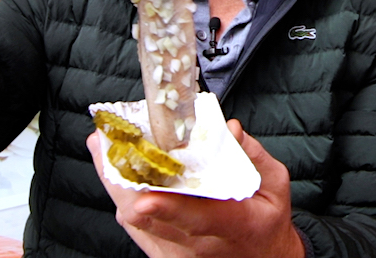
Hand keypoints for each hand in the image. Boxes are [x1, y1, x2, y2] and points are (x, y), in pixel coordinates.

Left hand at [87, 120, 304, 257]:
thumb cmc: (267, 222)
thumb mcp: (274, 186)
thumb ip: (253, 156)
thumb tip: (230, 129)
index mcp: (233, 224)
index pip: (198, 218)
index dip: (169, 208)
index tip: (146, 197)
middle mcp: (199, 244)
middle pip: (151, 219)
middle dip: (123, 180)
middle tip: (106, 144)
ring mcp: (178, 252)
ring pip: (136, 221)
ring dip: (115, 183)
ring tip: (101, 146)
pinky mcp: (164, 253)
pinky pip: (136, 227)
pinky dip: (120, 195)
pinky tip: (111, 169)